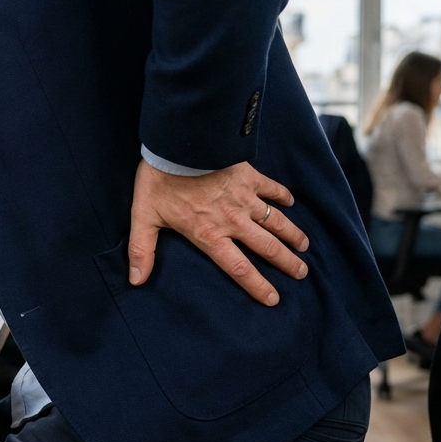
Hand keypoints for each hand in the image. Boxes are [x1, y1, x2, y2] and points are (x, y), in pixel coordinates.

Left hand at [128, 160, 307, 306]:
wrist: (178, 142)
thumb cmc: (159, 180)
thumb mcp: (144, 216)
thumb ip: (142, 250)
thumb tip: (135, 280)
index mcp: (209, 234)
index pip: (238, 268)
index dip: (257, 285)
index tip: (273, 299)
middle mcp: (232, 220)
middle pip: (266, 247)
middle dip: (286, 262)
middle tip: (301, 274)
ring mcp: (244, 197)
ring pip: (275, 221)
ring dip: (292, 234)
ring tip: (304, 246)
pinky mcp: (249, 176)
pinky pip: (271, 188)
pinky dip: (283, 195)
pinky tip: (291, 201)